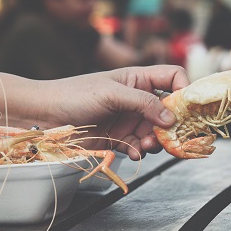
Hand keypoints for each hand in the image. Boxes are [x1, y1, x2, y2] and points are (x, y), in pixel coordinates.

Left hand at [47, 66, 188, 159]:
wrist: (44, 117)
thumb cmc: (73, 95)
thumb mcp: (111, 93)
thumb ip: (143, 103)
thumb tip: (171, 117)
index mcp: (138, 79)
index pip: (172, 78)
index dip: (184, 90)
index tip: (186, 109)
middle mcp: (137, 99)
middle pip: (169, 110)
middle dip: (171, 124)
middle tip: (170, 137)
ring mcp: (129, 119)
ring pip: (157, 132)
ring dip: (156, 141)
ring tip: (146, 145)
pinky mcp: (119, 138)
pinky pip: (140, 146)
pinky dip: (141, 151)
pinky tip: (134, 152)